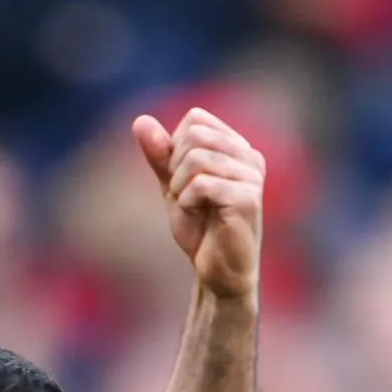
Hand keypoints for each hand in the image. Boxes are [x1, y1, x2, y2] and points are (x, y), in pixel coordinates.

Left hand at [133, 107, 262, 301]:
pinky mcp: (247, 198)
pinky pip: (202, 184)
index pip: (195, 119)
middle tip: (183, 195)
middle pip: (195, 133)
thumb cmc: (200, 229)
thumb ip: (160, 155)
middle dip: (176, 166)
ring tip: (191, 207)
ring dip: (180, 186)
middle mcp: (249, 156)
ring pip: (197, 157)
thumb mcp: (173, 186)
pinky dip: (188, 201)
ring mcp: (251, 176)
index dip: (175, 146)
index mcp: (236, 147)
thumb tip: (140, 120)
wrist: (217, 272)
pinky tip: (197, 215)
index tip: (180, 178)